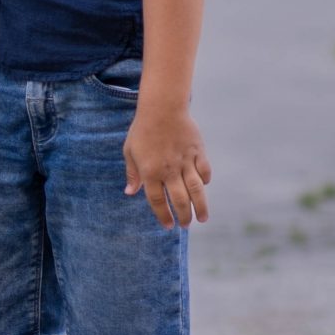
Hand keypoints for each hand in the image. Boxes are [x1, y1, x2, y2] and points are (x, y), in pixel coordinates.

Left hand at [122, 103, 210, 227]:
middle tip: (186, 225)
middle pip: (179, 200)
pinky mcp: (198, 152)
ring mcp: (185, 161)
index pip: (157, 201)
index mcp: (150, 172)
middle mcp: (169, 170)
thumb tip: (130, 192)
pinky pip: (204, 170)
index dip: (163, 216)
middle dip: (183, 216)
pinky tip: (203, 186)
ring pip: (195, 190)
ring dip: (200, 206)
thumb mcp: (130, 151)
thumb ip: (132, 173)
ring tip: (202, 219)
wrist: (162, 108)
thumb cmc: (142, 130)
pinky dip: (205, 180)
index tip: (168, 226)